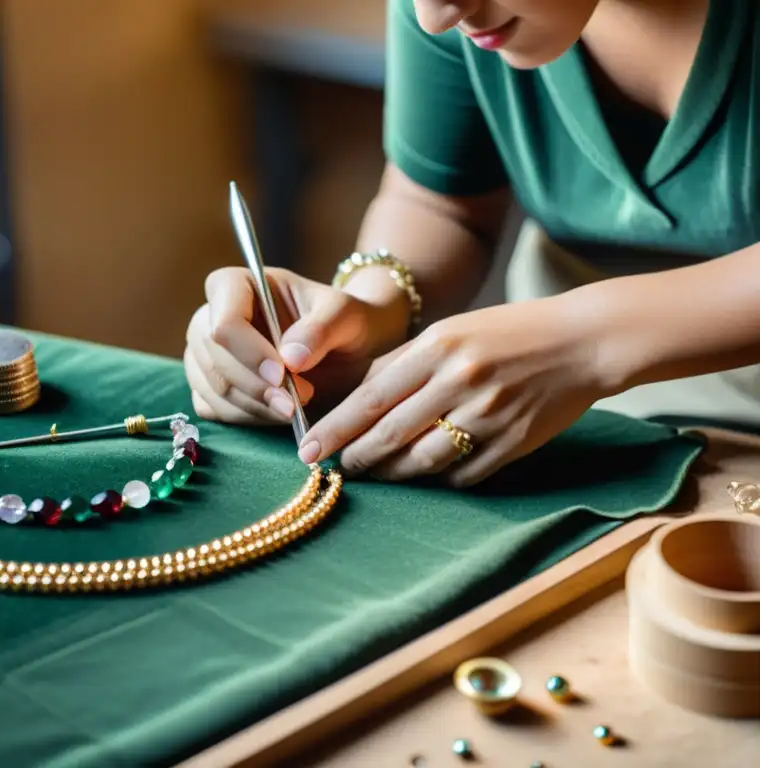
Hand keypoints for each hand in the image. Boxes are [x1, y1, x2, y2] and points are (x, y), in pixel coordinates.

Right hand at [184, 266, 408, 424]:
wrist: (346, 349)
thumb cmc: (343, 322)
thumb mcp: (346, 316)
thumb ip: (321, 329)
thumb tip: (290, 359)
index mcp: (236, 284)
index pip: (224, 321)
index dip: (249, 352)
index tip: (283, 375)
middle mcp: (210, 316)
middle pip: (214, 358)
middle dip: (256, 387)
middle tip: (295, 403)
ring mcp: (204, 354)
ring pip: (212, 388)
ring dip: (254, 407)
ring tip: (293, 407)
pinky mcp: (207, 386)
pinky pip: (213, 409)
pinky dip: (246, 418)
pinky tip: (277, 413)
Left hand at [296, 297, 609, 484]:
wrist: (583, 341)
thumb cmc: (508, 332)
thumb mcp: (451, 331)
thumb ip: (405, 362)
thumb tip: (357, 396)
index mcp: (438, 347)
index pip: (372, 396)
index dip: (337, 426)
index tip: (310, 447)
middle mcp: (461, 379)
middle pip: (392, 432)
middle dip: (356, 456)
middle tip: (335, 468)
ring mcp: (490, 413)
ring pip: (424, 459)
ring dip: (393, 473)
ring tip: (375, 474)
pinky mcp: (514, 442)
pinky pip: (465, 472)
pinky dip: (439, 479)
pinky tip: (424, 477)